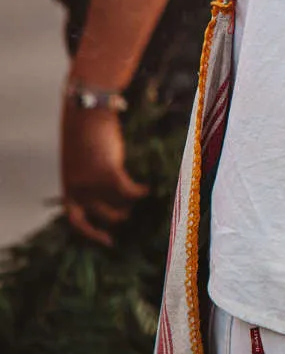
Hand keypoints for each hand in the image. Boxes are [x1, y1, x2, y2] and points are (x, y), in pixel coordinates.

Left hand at [60, 103, 143, 246]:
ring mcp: (92, 183)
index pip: (76, 220)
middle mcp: (77, 189)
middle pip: (102, 214)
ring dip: (131, 203)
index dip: (92, 233)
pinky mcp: (108, 173)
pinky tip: (147, 188)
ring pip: (118, 204)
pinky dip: (139, 192)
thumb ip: (87, 178)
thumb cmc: (83, 133)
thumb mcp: (79, 161)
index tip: (108, 240)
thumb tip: (108, 193)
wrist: (87, 113)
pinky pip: (129, 191)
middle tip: (131, 212)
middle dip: (118, 216)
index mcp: (68, 186)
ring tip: (140, 197)